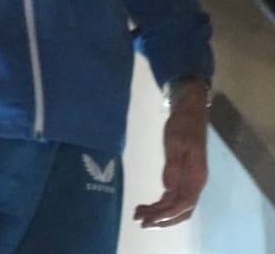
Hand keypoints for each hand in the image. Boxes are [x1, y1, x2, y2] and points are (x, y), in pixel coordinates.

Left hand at [134, 88, 209, 227]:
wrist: (190, 113)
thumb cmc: (183, 126)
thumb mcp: (176, 143)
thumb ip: (173, 166)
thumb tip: (168, 188)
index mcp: (196, 176)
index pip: (185, 203)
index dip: (168, 213)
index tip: (151, 219)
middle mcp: (195, 182)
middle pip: (181, 209)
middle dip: (163, 219)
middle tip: (141, 223)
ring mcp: (189, 180)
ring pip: (177, 205)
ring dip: (159, 213)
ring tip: (139, 216)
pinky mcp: (182, 176)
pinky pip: (173, 196)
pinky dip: (160, 204)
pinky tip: (147, 206)